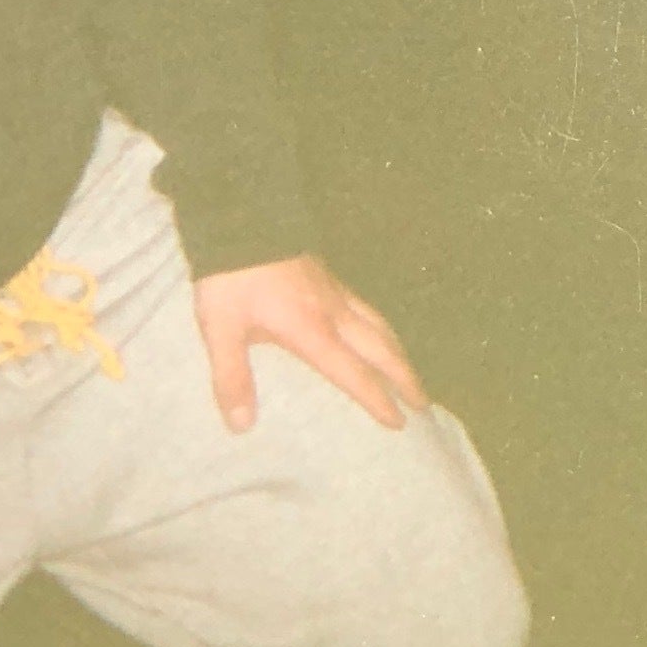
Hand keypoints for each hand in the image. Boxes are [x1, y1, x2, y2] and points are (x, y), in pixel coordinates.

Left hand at [194, 254, 427, 431]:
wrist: (243, 220)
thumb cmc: (232, 279)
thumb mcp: (222, 330)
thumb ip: (233, 378)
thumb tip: (242, 426)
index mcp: (313, 331)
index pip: (355, 373)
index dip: (378, 400)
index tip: (399, 423)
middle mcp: (334, 314)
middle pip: (381, 349)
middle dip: (405, 378)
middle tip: (424, 403)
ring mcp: (335, 292)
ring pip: (380, 325)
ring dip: (398, 352)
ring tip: (409, 371)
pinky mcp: (329, 277)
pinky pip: (368, 308)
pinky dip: (382, 327)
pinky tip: (376, 330)